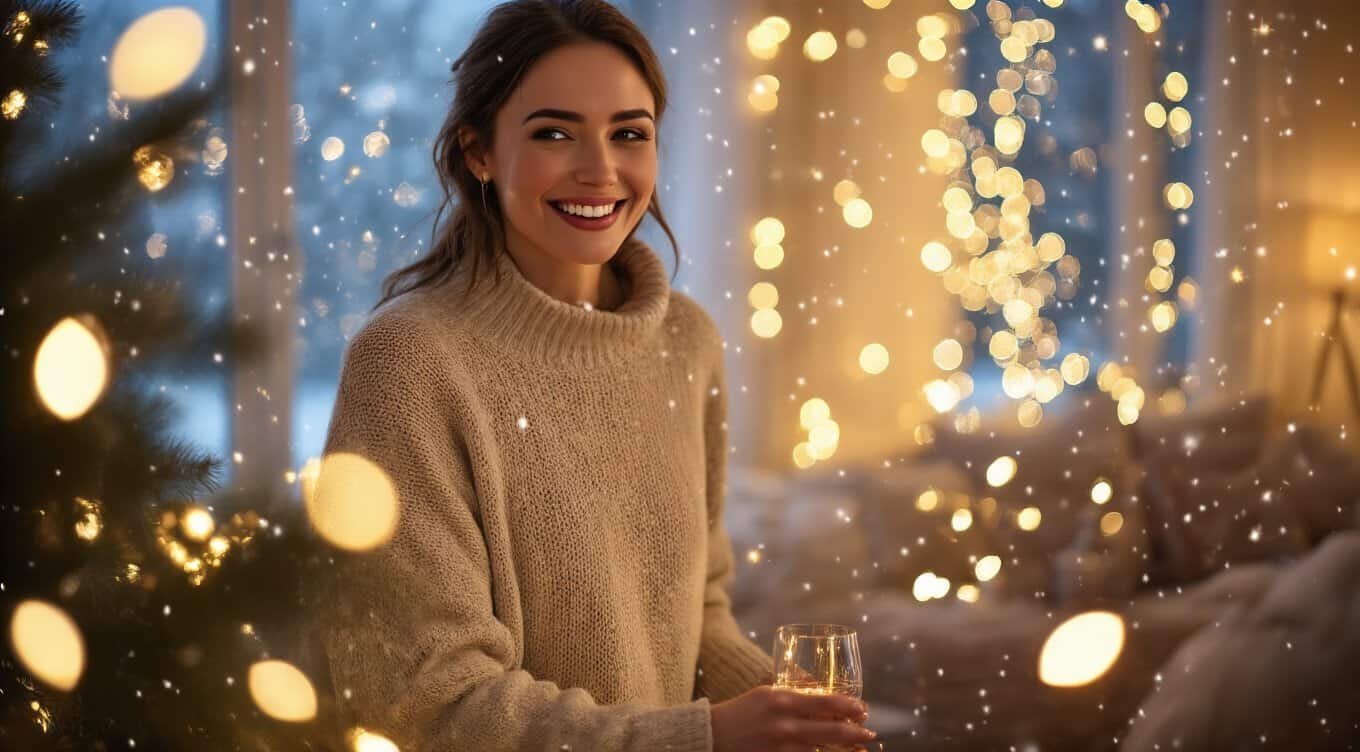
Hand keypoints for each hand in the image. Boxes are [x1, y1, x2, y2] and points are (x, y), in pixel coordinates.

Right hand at [710, 685, 875, 751]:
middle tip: (869, 733)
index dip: (850, 707)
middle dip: (856, 734)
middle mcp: (785, 724)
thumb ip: (794, 695)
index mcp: (783, 700)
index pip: (827, 702)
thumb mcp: (766, 693)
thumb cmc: (741, 712)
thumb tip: (824, 699)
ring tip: (859, 751)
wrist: (712, 735)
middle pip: (833, 731)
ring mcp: (782, 747)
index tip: (863, 709)